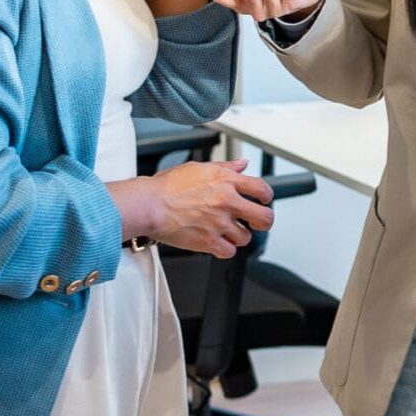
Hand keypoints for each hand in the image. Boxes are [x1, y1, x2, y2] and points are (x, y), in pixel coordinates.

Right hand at [116, 159, 276, 256]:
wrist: (149, 204)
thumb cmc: (167, 187)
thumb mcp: (198, 168)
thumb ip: (225, 167)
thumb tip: (242, 164)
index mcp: (226, 180)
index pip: (262, 189)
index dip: (266, 197)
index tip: (263, 201)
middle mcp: (227, 201)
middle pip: (265, 218)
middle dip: (263, 222)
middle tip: (256, 223)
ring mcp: (219, 223)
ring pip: (245, 237)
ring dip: (238, 236)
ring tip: (225, 231)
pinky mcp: (209, 241)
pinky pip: (229, 252)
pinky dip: (224, 249)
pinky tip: (217, 242)